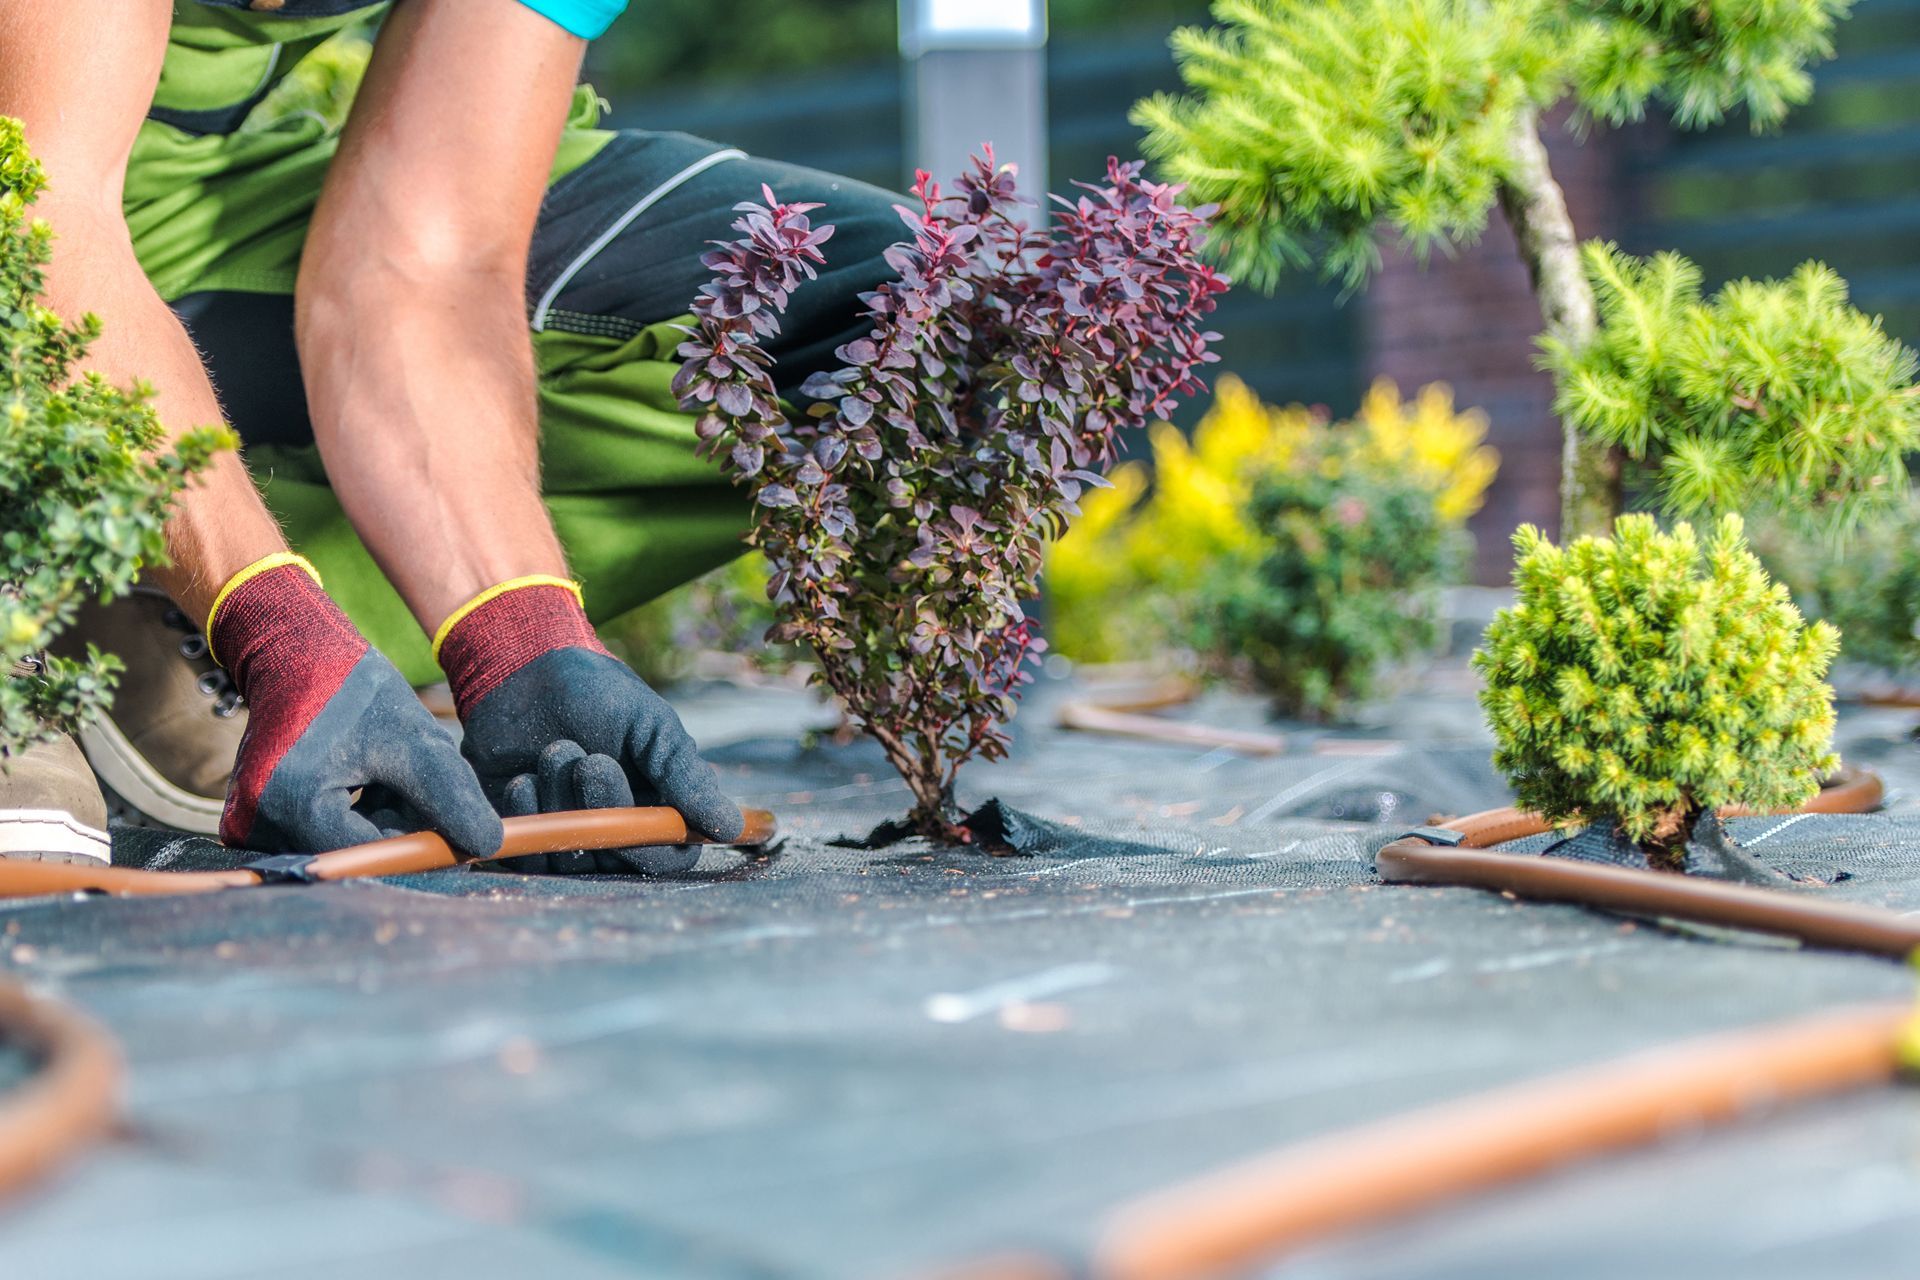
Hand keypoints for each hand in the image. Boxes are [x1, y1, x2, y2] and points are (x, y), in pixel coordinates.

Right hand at [210, 556, 502, 855]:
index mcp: (292, 803)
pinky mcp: (252, 821)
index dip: (418, 846)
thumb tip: (487, 846)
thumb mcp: (412, 740)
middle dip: (398, 830)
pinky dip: (355, 817)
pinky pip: (319, 835)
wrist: (295, 657)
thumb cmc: (355, 690)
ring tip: (388, 776)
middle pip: (353, 854)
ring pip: (340, 846)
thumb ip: (449, 795)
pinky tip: (366, 782)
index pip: (369, 854)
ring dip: (379, 823)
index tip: (457, 834)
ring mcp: (249, 825)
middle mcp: (258, 824)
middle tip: (419, 788)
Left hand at [437, 579, 743, 869]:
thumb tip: (730, 828)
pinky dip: (527, 816)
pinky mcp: (524, 835)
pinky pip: (529, 856)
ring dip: (561, 803)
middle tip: (589, 760)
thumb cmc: (596, 693)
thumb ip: (686, 776)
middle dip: (602, 809)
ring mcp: (568, 835)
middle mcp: (615, 828)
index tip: (632, 804)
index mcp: (657, 806)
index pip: (669, 857)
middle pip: (617, 860)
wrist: (522, 672)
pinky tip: (523, 778)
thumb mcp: (652, 726)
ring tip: (555, 750)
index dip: (652, 843)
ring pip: (572, 857)